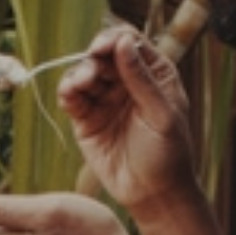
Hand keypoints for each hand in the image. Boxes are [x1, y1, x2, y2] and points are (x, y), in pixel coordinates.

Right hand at [57, 26, 197, 221]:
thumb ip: (142, 78)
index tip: (102, 47)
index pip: (130, 43)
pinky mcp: (86, 118)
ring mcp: (105, 99)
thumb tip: (124, 41)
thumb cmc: (168, 155)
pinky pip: (72, 97)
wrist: (152, 195)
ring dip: (79, 73)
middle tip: (91, 71)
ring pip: (85, 73)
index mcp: (154, 75)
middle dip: (94, 59)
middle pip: (103, 55)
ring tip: (82, 84)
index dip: (114, 39)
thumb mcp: (162, 114)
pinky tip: (70, 95)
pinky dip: (67, 92)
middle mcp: (127, 82)